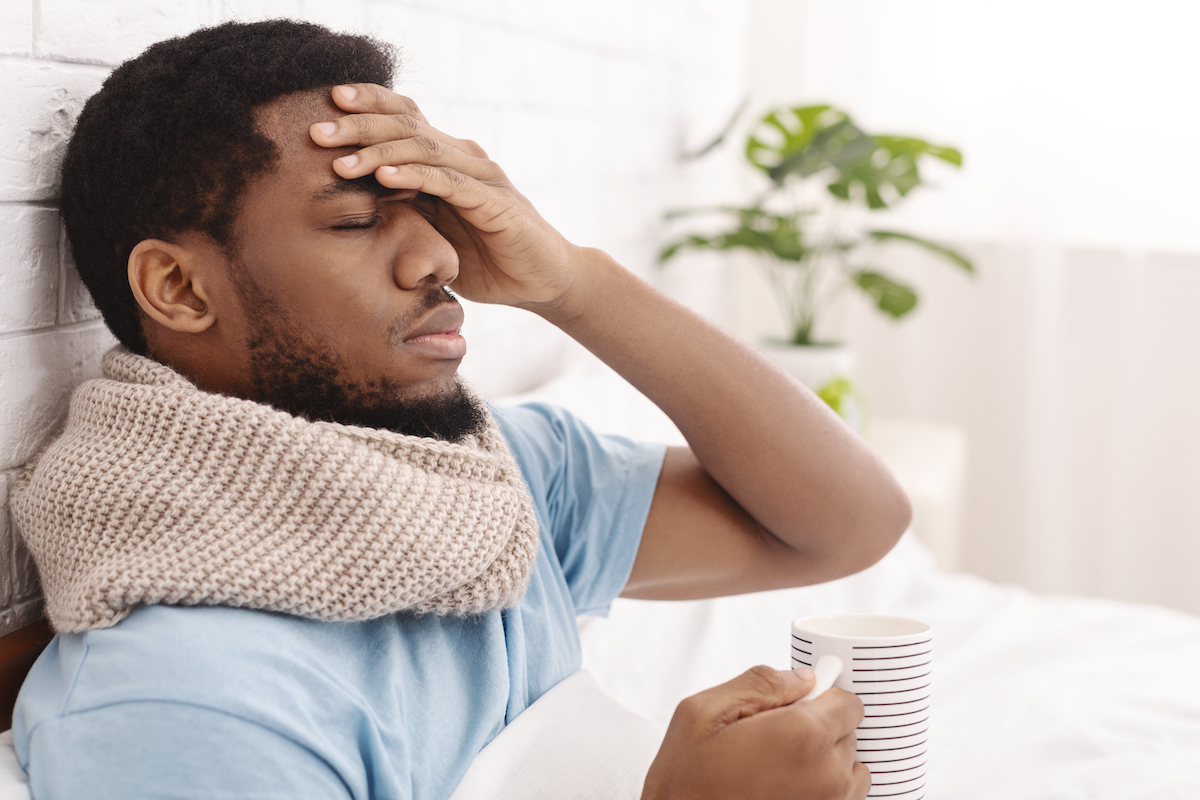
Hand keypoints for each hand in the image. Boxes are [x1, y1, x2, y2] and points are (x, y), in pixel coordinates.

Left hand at [309, 84, 580, 308]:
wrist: (541, 281)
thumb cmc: (487, 258)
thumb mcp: (433, 232)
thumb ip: (403, 211)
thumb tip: (351, 205)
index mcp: (446, 158)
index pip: (402, 117)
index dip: (365, 107)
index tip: (323, 106)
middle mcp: (463, 156)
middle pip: (405, 124)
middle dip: (357, 125)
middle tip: (316, 131)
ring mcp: (480, 175)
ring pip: (421, 148)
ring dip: (377, 151)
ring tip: (339, 158)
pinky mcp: (494, 201)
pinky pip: (447, 183)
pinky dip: (414, 177)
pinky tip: (385, 178)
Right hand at [642, 666, 869, 799]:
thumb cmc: (687, 785)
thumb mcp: (702, 712)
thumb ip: (759, 683)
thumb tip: (800, 679)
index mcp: (801, 737)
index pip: (848, 703)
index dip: (820, 696)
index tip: (800, 701)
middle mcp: (826, 775)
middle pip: (848, 733)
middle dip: (818, 728)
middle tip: (774, 737)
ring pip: (850, 769)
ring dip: (825, 762)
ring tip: (780, 767)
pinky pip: (844, 799)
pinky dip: (822, 789)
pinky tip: (786, 788)